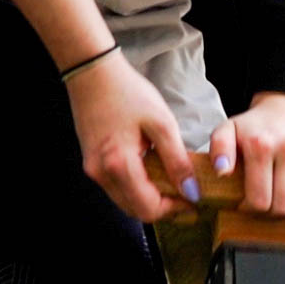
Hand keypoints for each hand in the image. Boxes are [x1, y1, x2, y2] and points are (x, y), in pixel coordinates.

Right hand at [64, 52, 198, 221]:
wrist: (92, 73)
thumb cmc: (127, 92)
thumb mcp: (162, 124)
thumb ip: (177, 162)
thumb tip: (191, 192)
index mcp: (118, 164)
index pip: (148, 208)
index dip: (174, 210)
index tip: (193, 201)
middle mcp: (101, 173)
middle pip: (135, 211)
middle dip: (163, 209)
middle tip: (185, 197)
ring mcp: (93, 169)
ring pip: (125, 202)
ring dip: (149, 201)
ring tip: (172, 186)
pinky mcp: (91, 163)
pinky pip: (116, 188)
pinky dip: (136, 189)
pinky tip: (153, 175)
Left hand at [209, 92, 284, 215]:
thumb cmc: (257, 126)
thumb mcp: (228, 131)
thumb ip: (218, 149)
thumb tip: (221, 171)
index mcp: (260, 145)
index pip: (259, 200)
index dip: (253, 209)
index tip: (251, 204)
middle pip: (282, 206)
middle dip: (273, 211)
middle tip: (270, 202)